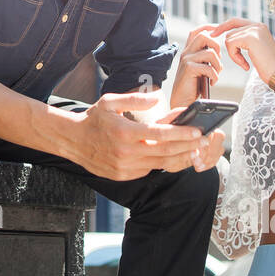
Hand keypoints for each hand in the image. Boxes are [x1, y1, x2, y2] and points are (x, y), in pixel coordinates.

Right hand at [67, 91, 216, 180]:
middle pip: (165, 152)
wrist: (72, 141)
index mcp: (125, 132)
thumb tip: (156, 99)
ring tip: (192, 149)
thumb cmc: (93, 119)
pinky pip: (147, 170)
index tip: (198, 131)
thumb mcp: (110, 101)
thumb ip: (135, 100)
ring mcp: (125, 167)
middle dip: (187, 146)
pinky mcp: (123, 176)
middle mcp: (126, 152)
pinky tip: (170, 155)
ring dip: (177, 157)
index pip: (161, 134)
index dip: (182, 133)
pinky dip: (160, 163)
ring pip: (159, 163)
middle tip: (202, 141)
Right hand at [169, 24, 224, 110]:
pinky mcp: (189, 69)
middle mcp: (186, 53)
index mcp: (189, 51)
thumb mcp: (199, 68)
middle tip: (218, 60)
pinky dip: (215, 76)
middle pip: (204, 36)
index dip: (209, 27)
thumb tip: (217, 51)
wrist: (182, 101)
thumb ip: (205, 58)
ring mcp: (186, 60)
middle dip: (217, 46)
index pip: (197, 31)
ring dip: (218, 65)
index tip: (219, 32)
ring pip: (210, 52)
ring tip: (215, 75)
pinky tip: (211, 82)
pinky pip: (209, 67)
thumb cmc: (192, 86)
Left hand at [209, 18, 274, 84]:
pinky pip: (231, 45)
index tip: (212, 33)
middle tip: (217, 44)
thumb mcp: (256, 49)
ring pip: (229, 38)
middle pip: (230, 29)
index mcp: (259, 26)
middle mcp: (257, 25)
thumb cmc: (268, 66)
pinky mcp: (250, 38)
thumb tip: (228, 37)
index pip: (235, 21)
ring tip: (244, 63)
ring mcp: (254, 30)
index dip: (223, 26)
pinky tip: (245, 65)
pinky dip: (234, 57)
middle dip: (225, 41)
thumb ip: (245, 40)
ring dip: (233, 54)